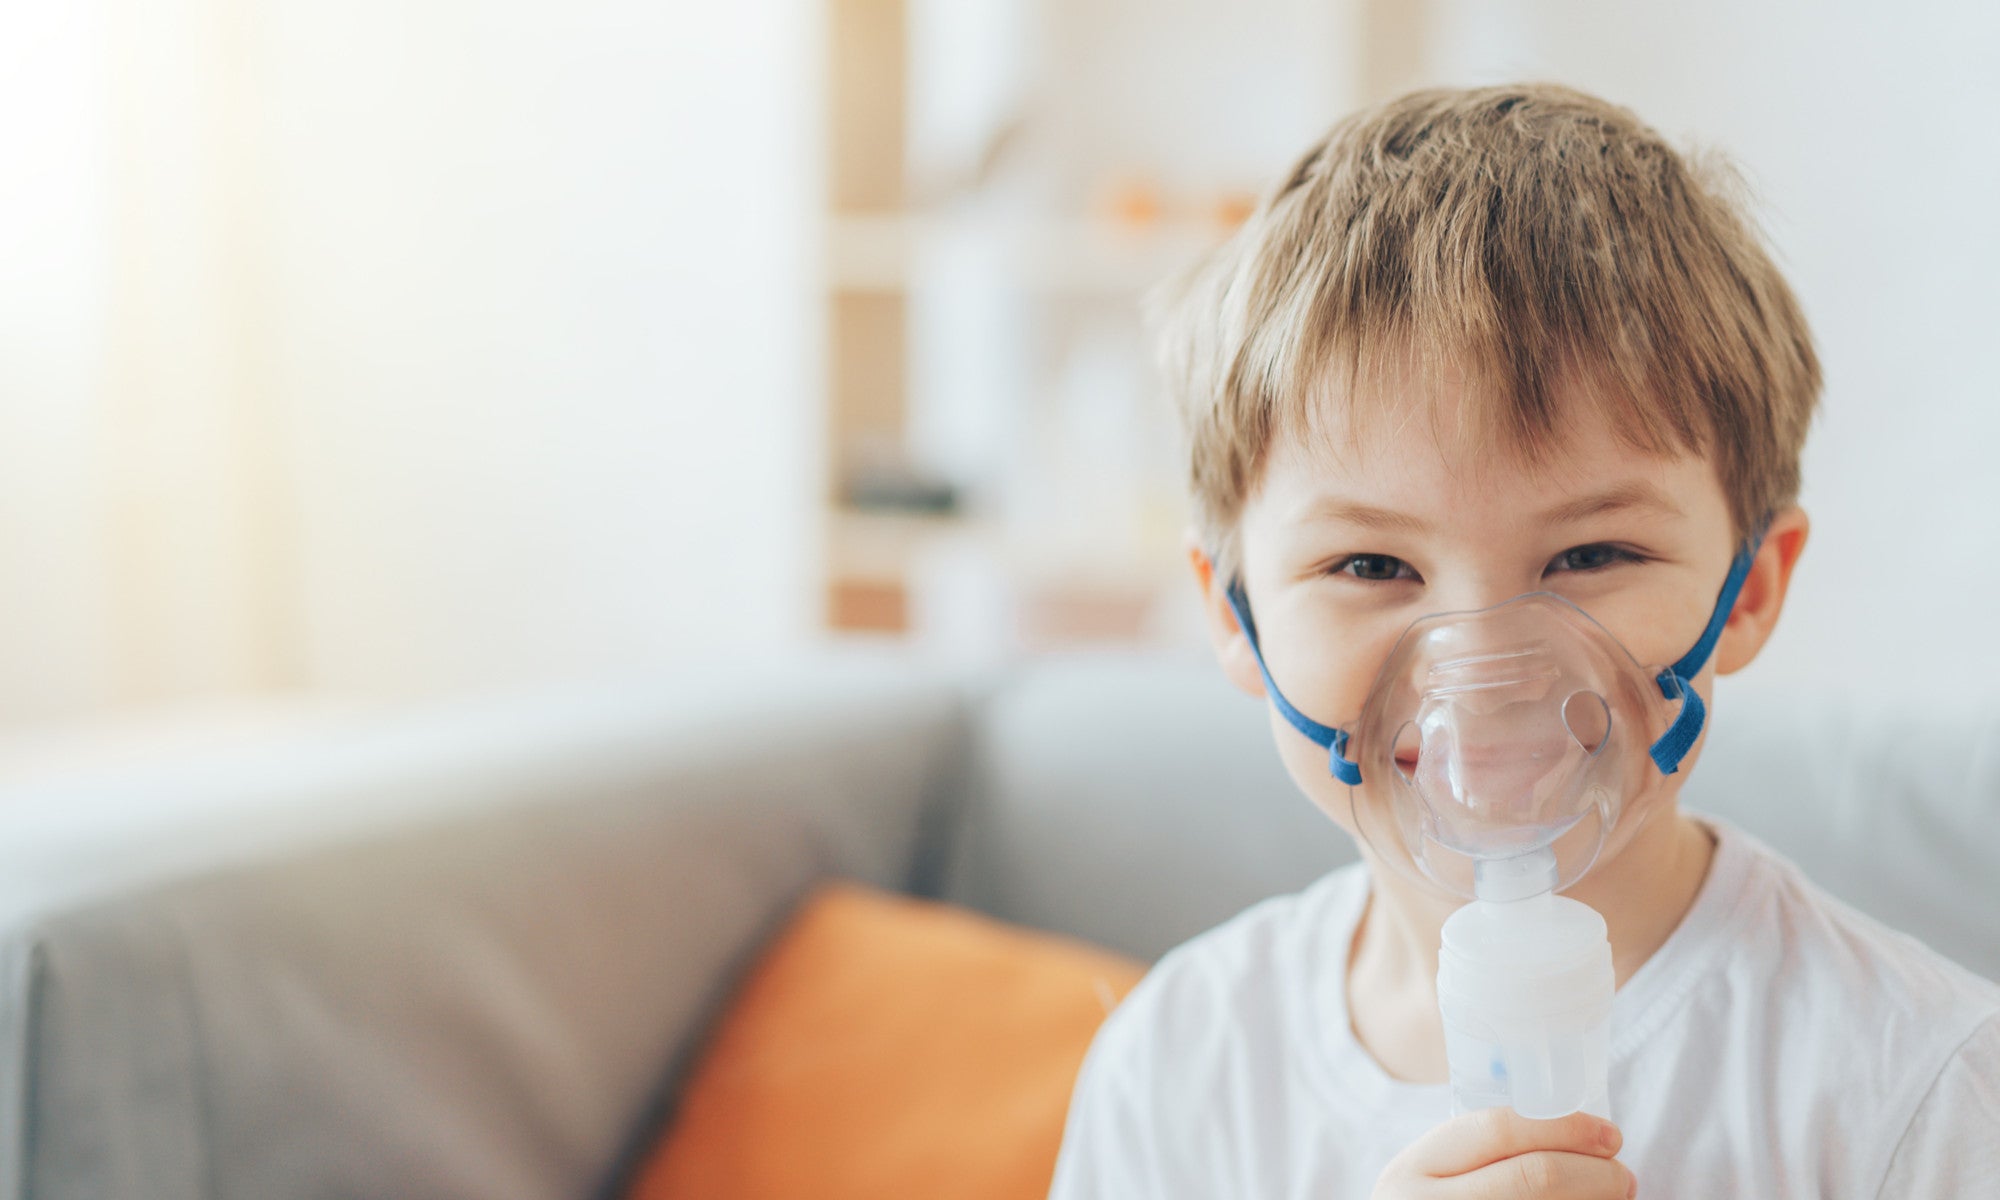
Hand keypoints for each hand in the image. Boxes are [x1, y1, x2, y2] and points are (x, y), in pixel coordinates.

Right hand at [1372, 1108, 1636, 1198]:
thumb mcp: (1430, 1179)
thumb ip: (1475, 1156)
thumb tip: (1575, 1135)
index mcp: (1411, 1171)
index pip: (1499, 1131)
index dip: (1565, 1127)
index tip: (1608, 1134)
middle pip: (1534, 1177)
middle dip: (1595, 1173)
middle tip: (1624, 1175)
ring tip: (1616, 1197)